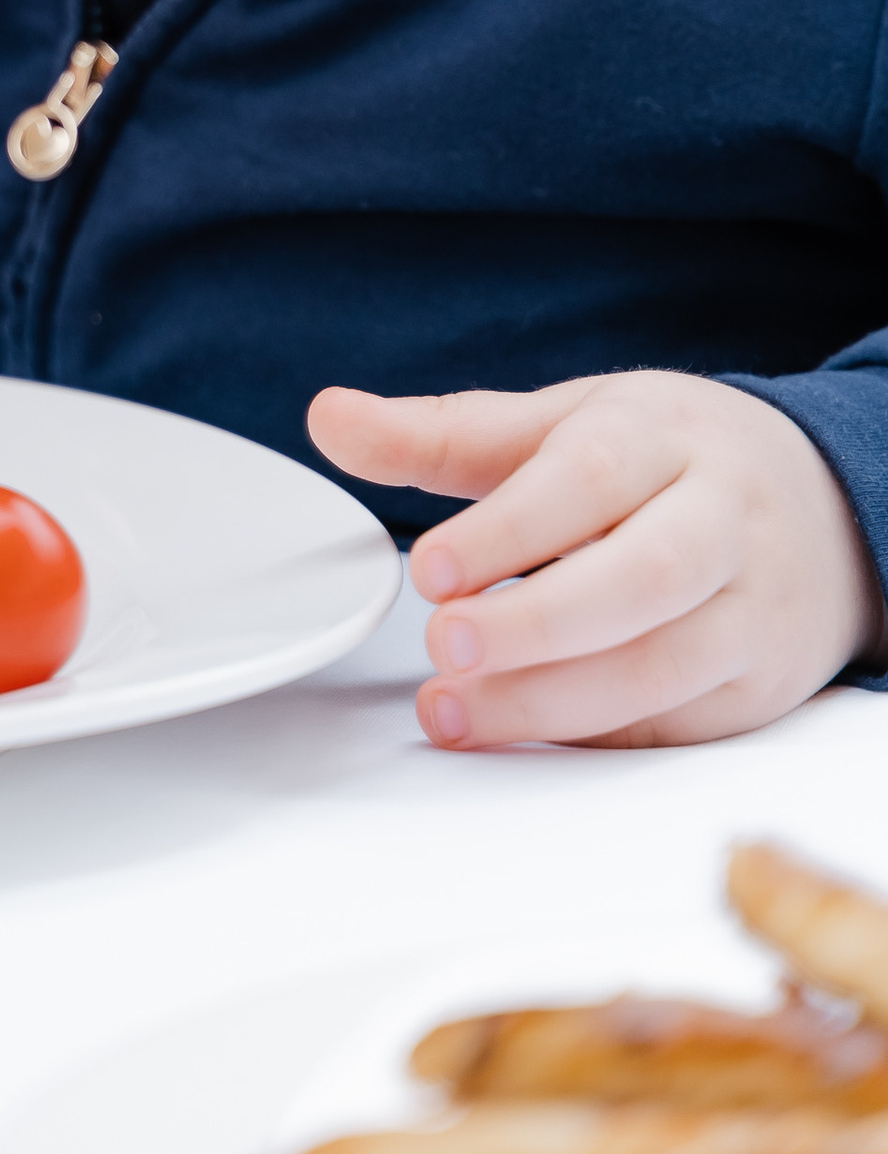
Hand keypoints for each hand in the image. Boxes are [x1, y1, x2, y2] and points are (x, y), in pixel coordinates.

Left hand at [308, 371, 886, 749]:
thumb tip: (327, 418)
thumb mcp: (563, 422)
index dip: (511, 528)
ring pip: (663, 665)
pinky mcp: (759, 688)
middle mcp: (722, 520)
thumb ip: (443, 434)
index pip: (591, 478)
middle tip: (442, 646)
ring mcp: (752, 610)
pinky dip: (593, 734)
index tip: (430, 567)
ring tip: (453, 709)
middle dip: (536, 624)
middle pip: (642, 578)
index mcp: (665, 436)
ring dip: (551, 699)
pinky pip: (676, 724)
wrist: (825, 507)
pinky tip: (519, 733)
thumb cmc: (667, 458)